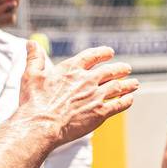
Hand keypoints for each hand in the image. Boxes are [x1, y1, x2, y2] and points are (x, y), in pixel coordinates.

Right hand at [18, 42, 138, 146]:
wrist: (42, 125)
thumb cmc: (34, 102)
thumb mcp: (31, 75)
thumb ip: (34, 58)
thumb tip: (32, 42)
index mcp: (71, 69)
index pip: (92, 56)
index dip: (103, 53)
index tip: (110, 52)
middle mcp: (87, 80)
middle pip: (109, 71)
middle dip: (120, 69)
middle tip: (127, 68)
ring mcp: (95, 96)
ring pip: (118, 87)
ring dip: (128, 84)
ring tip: (135, 83)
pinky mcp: (100, 112)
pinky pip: (119, 105)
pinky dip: (126, 101)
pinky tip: (130, 99)